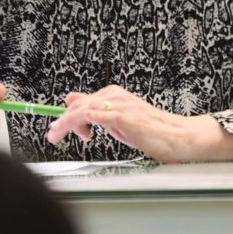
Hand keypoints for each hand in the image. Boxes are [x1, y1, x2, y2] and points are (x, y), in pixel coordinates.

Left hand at [45, 84, 232, 162]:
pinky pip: (97, 115)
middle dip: (61, 121)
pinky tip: (79, 131)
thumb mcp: (119, 122)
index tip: (59, 130)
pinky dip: (82, 122)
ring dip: (66, 123)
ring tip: (57, 136)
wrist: (180, 137)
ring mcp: (121, 105)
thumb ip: (99, 112)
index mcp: (114, 95)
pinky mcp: (126, 117)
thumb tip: (74, 102)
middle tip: (52, 135)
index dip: (67, 116)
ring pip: (83, 109)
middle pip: (78, 104)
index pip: (81, 101)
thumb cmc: (154, 132)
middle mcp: (116, 96)